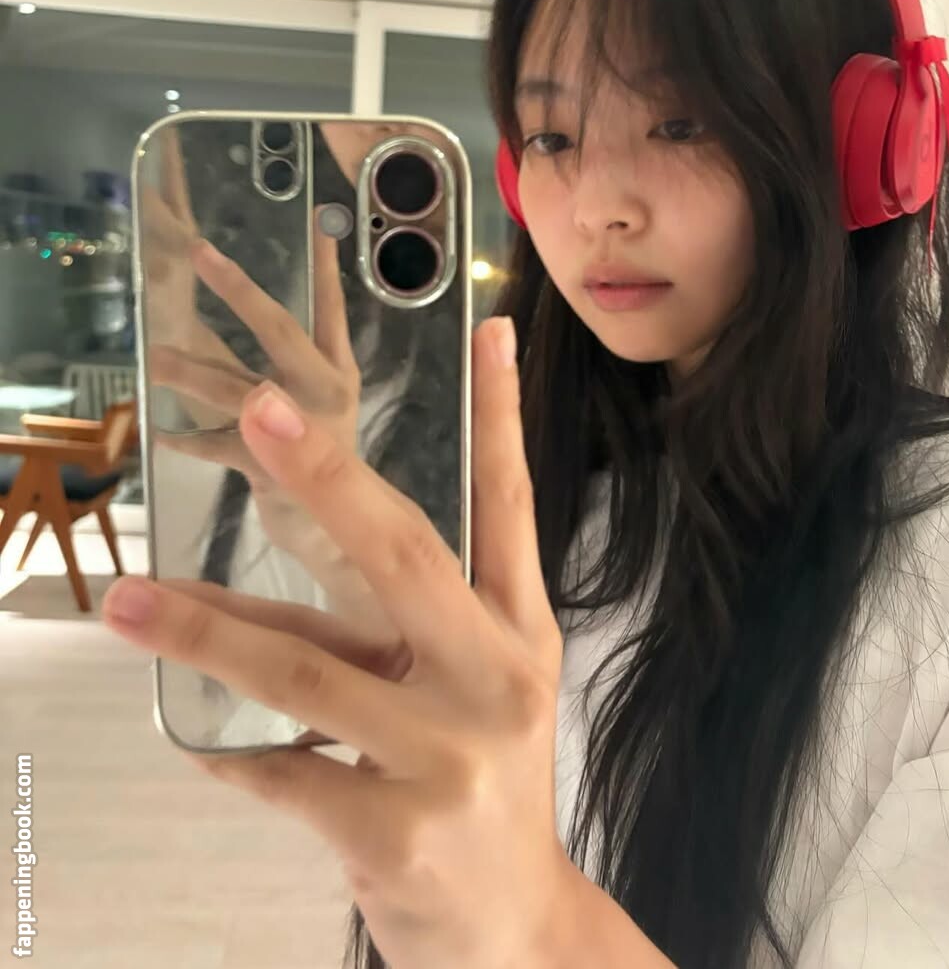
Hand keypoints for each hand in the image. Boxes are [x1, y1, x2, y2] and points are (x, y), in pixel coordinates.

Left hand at [103, 318, 578, 968]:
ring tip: (132, 600)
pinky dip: (230, 753)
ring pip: (308, 671)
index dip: (503, 417)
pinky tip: (196, 739)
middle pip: (406, 558)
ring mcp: (449, 756)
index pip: (514, 506)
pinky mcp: (394, 830)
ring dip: (206, 632)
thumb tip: (294, 573)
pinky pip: (281, 771)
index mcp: (523, 633)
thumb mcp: (475, 693)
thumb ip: (411, 628)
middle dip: (327, 478)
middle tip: (262, 412)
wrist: (515, 925)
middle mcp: (496, 679)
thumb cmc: (489, 784)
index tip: (491, 333)